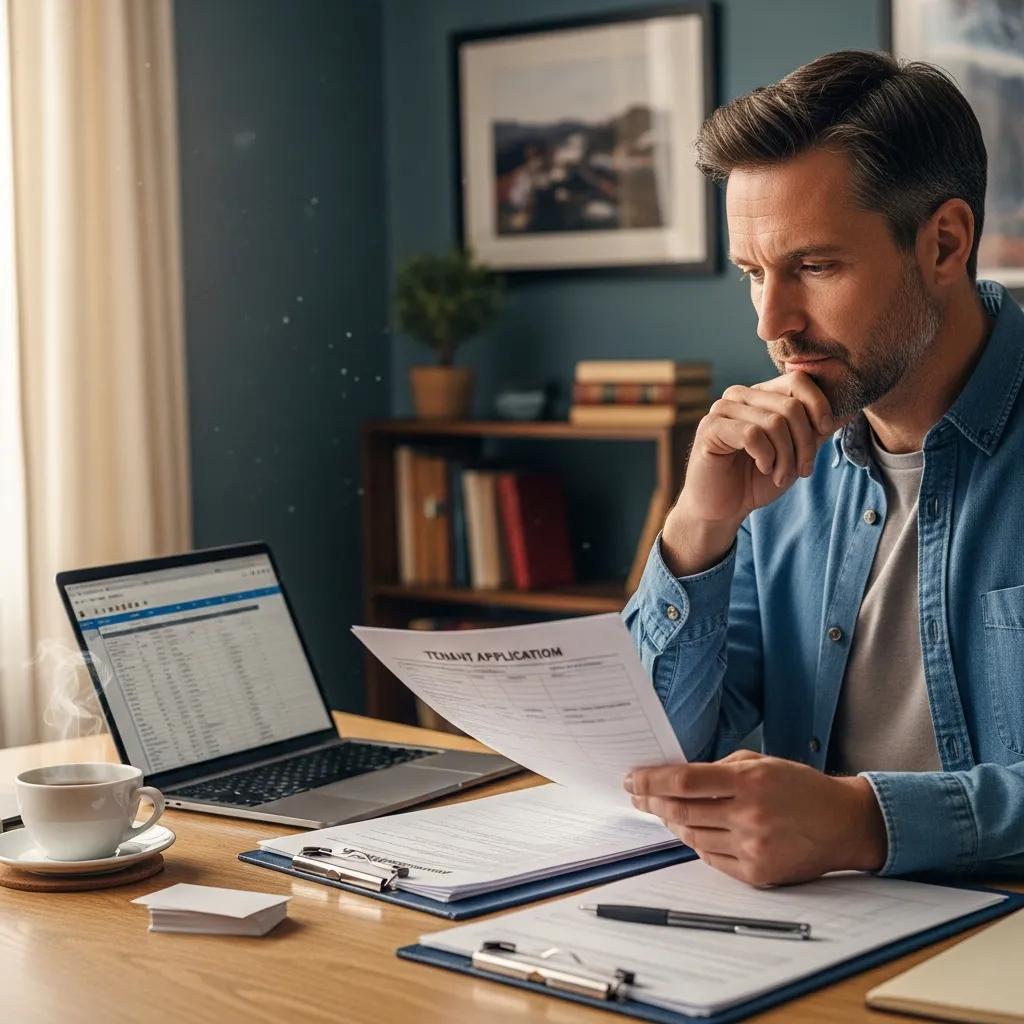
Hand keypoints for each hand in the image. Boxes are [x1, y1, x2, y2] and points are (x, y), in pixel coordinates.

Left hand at [625, 751, 886, 886]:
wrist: (843, 823)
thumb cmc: (800, 787)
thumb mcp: (761, 762)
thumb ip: (720, 768)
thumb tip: (676, 777)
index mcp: (749, 781)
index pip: (684, 782)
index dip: (651, 781)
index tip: (631, 779)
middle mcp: (749, 815)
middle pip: (681, 811)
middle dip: (652, 802)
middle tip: (638, 795)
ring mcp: (753, 847)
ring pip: (692, 837)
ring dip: (673, 822)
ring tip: (664, 811)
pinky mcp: (757, 874)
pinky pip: (711, 859)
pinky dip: (697, 843)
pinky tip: (692, 831)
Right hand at [661, 373, 841, 573]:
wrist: (724, 508)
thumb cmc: (756, 479)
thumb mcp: (796, 453)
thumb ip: (816, 430)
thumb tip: (849, 408)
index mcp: (761, 395)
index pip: (798, 380)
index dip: (819, 405)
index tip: (825, 433)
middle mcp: (740, 395)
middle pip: (791, 406)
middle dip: (805, 443)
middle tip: (803, 471)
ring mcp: (722, 409)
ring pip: (774, 422)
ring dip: (786, 457)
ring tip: (781, 476)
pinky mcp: (710, 428)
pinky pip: (752, 434)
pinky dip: (765, 457)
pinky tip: (763, 468)